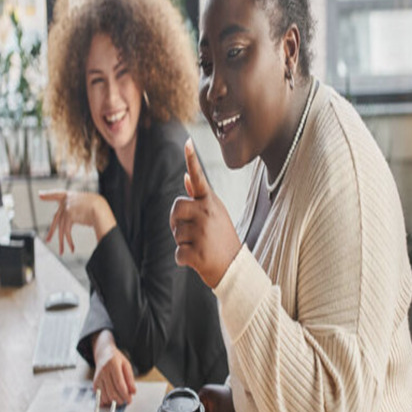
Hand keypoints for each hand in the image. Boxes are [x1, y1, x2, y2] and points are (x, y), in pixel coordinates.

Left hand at [39, 190, 115, 254]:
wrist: (100, 208)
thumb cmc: (99, 207)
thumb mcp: (88, 204)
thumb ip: (78, 209)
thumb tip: (76, 218)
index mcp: (71, 195)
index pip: (57, 194)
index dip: (48, 196)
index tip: (40, 195)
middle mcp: (66, 201)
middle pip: (56, 219)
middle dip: (52, 231)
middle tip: (47, 240)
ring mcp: (66, 208)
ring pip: (61, 228)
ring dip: (62, 242)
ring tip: (61, 252)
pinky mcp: (68, 216)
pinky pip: (66, 231)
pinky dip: (69, 241)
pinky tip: (72, 249)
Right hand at [92, 330, 136, 405]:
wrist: (103, 354)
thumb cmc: (117, 360)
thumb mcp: (126, 365)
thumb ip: (130, 379)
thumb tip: (133, 392)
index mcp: (113, 365)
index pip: (119, 384)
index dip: (125, 394)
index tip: (130, 400)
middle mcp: (103, 372)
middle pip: (112, 392)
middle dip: (120, 400)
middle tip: (126, 401)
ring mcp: (97, 378)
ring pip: (105, 396)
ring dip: (114, 402)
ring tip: (120, 399)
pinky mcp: (94, 383)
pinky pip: (100, 396)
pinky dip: (106, 401)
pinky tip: (112, 399)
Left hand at [170, 140, 240, 288]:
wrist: (236, 269)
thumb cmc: (222, 239)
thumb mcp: (216, 214)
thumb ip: (198, 196)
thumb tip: (186, 176)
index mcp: (211, 203)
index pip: (200, 178)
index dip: (192, 160)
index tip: (188, 142)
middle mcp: (208, 214)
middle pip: (175, 208)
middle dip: (176, 222)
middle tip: (191, 233)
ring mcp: (203, 233)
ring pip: (175, 234)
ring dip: (182, 243)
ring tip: (200, 246)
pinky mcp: (197, 253)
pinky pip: (177, 254)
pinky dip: (183, 260)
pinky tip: (197, 260)